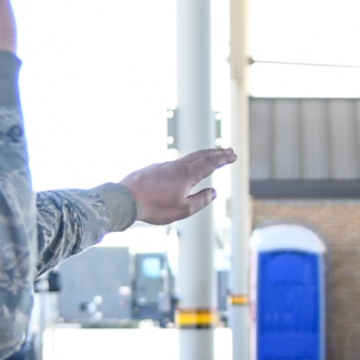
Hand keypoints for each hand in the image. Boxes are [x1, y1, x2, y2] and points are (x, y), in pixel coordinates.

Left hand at [121, 148, 236, 225]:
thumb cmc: (154, 207)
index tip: (233, 155)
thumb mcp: (183, 209)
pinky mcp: (154, 168)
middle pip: (200, 155)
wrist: (125, 199)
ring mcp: (164, 165)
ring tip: (210, 155)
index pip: (210, 163)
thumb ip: (201, 200)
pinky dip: (188, 160)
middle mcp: (177, 165)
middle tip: (228, 150)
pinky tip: (186, 166)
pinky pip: (175, 162)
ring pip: (188, 157)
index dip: (223, 158)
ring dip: (202, 155)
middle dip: (216, 152)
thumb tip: (213, 193)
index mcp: (187, 174)